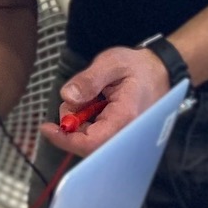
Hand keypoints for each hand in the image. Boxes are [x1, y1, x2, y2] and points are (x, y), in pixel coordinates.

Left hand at [40, 46, 169, 157]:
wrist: (160, 71)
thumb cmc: (138, 67)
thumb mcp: (111, 63)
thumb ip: (88, 79)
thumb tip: (67, 96)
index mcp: (124, 116)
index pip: (91, 142)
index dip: (66, 139)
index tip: (47, 128)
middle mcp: (124, 132)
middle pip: (87, 144)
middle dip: (72, 124)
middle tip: (76, 98)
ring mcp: (122, 135)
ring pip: (90, 139)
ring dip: (80, 119)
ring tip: (91, 94)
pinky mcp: (118, 133)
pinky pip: (96, 134)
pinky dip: (87, 119)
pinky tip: (96, 102)